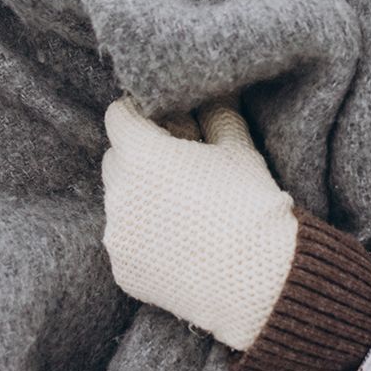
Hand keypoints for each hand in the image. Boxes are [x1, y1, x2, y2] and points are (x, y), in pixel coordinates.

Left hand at [102, 96, 297, 351]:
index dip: (139, 112)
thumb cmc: (248, 203)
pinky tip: (180, 237)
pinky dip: (144, 232)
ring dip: (140, 193)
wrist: (255, 279)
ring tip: (182, 203)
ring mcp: (116, 236)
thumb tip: (213, 91)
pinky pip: (125, 238)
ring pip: (119, 200)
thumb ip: (217, 113)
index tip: (162, 118)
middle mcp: (119, 194)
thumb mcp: (238, 148)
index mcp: (143, 154)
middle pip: (115, 157)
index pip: (118, 115)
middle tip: (177, 159)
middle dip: (139, 152)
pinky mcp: (121, 270)